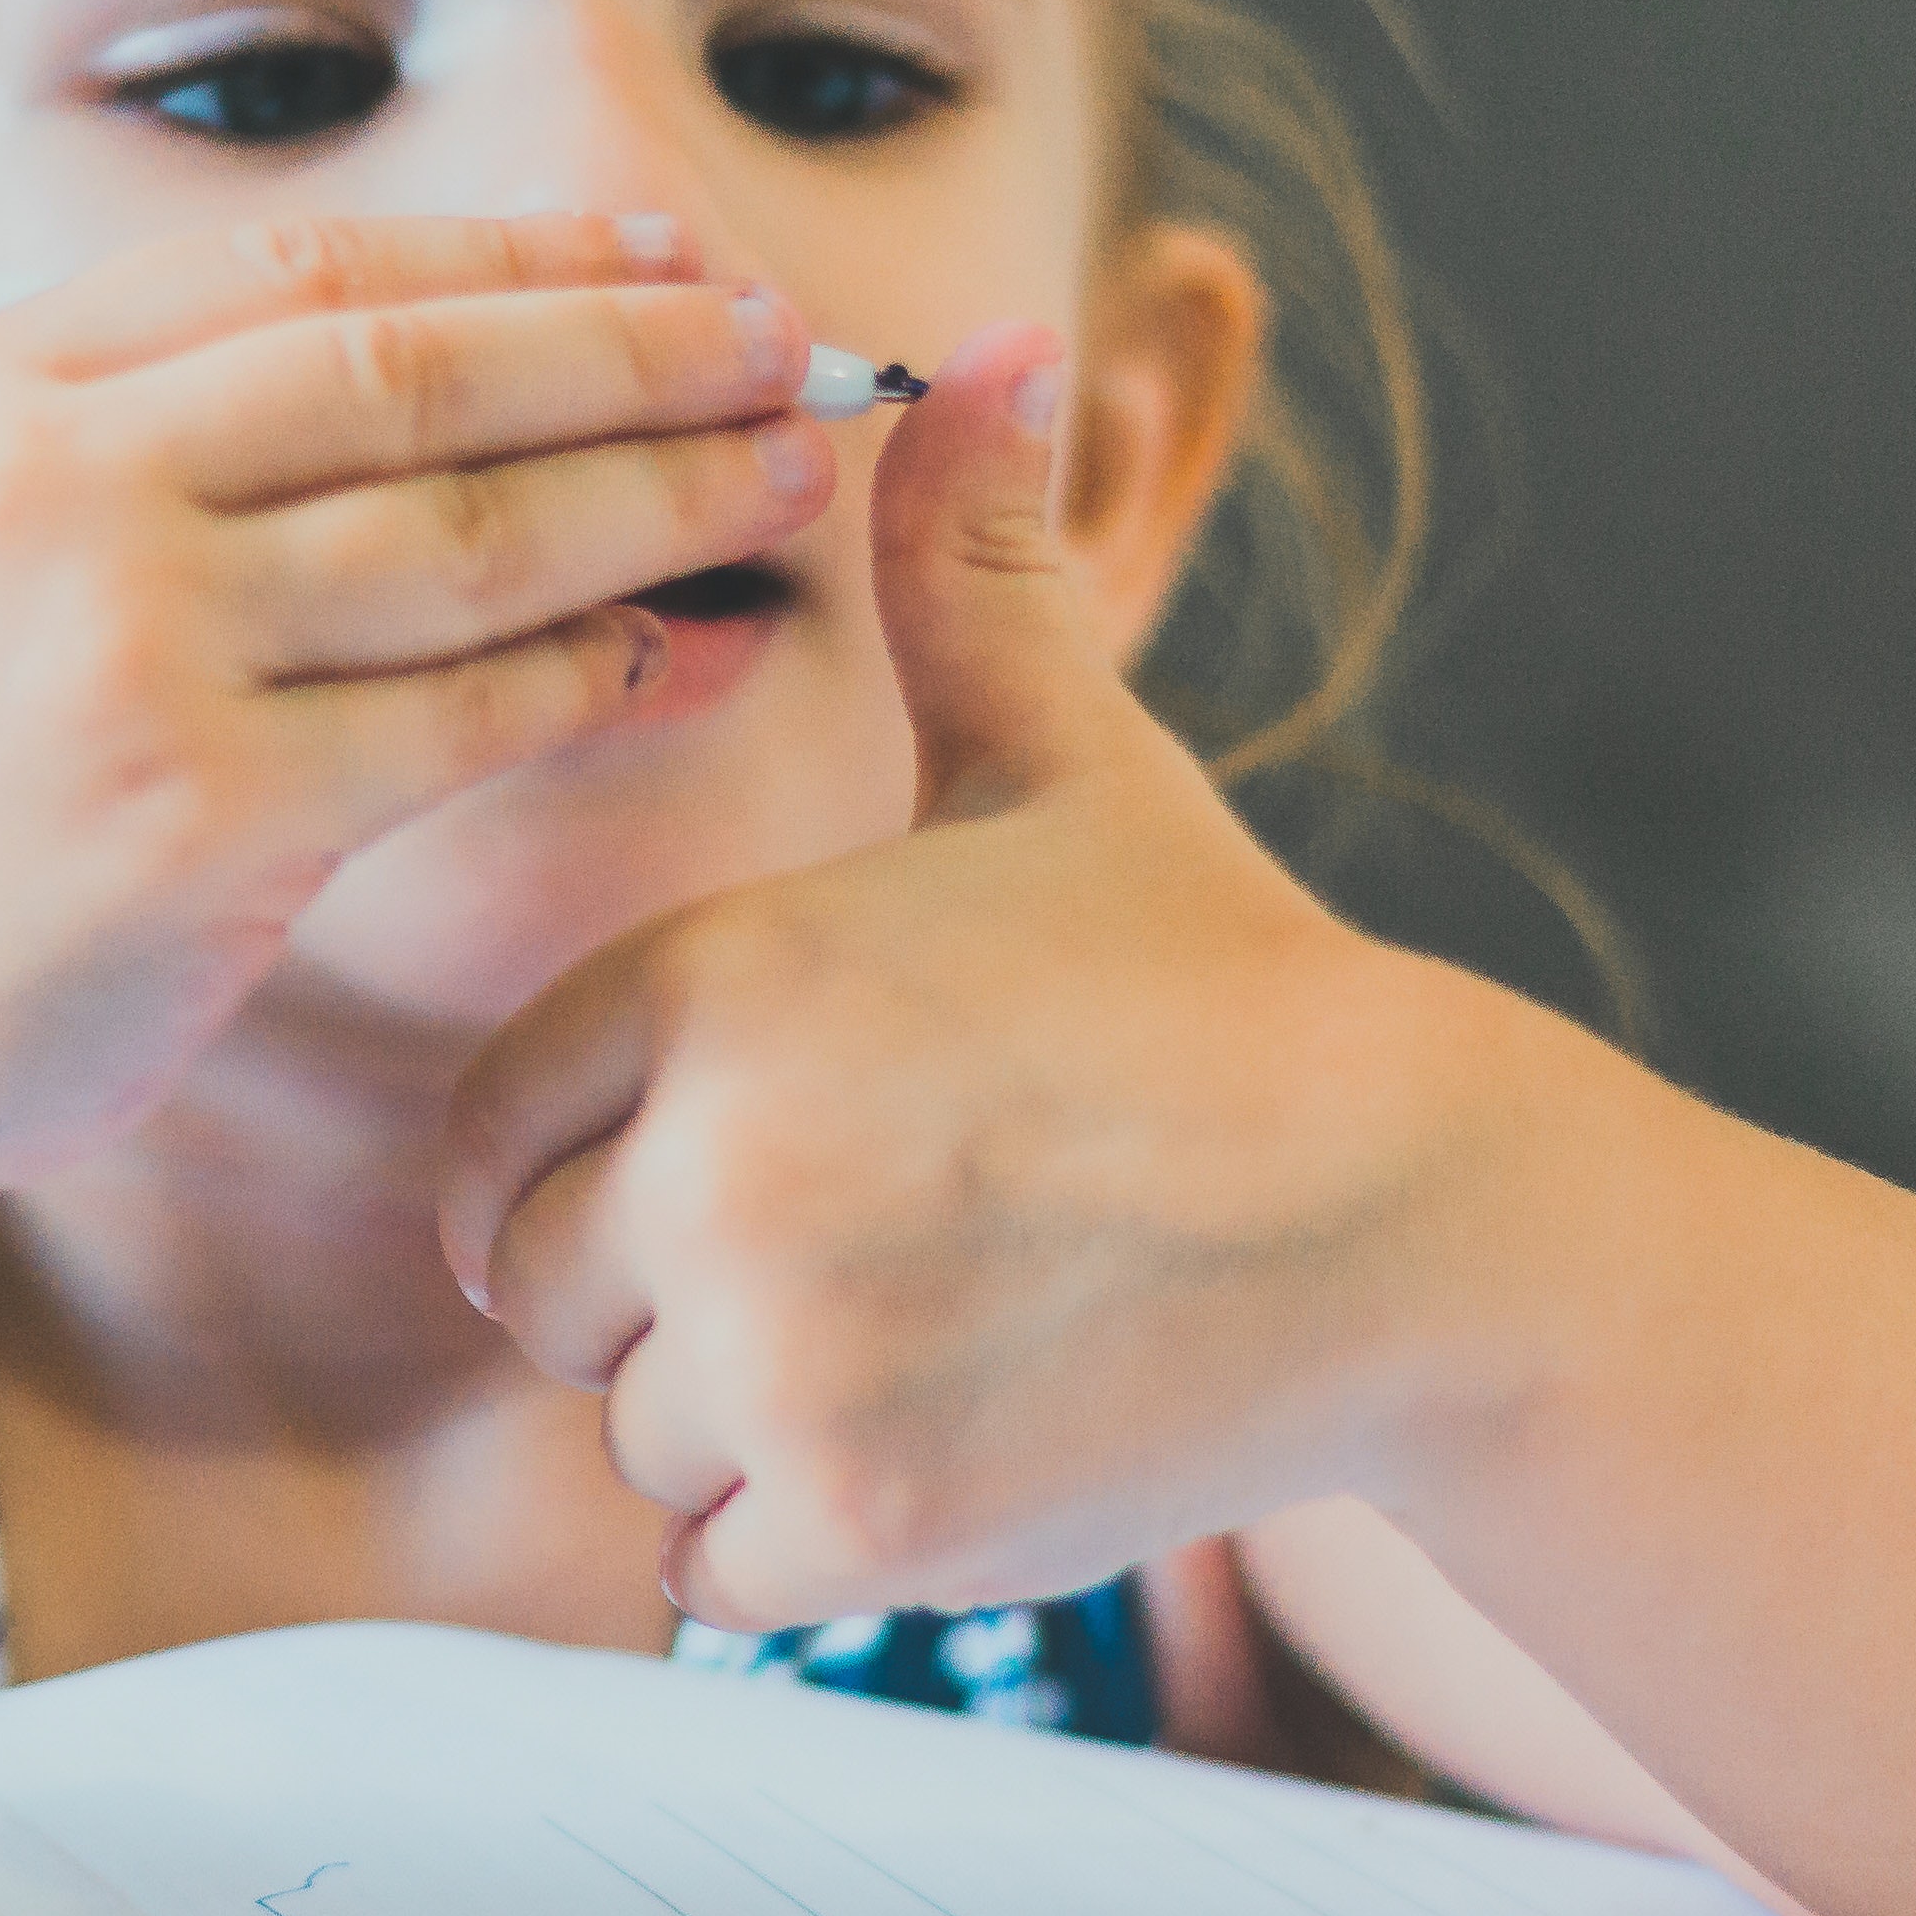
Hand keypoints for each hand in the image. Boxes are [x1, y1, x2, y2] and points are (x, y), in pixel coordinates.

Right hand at [0, 214, 847, 1206]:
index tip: (663, 252)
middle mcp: (49, 492)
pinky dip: (600, 678)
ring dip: (662, 498)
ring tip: (784, 478)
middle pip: (415, 375)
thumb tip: (458, 350)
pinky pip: (462, 720)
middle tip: (788, 348)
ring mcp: (123, 654)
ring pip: (468, 539)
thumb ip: (158, 435)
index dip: (517, 252)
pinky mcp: (200, 819)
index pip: (308, 273)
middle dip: (637, 350)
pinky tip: (688, 655)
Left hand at [436, 321, 1563, 1630]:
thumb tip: (982, 345)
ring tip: (938, 1333)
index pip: (496, 1140)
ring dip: (749, 1426)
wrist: (1419, 1215)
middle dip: (666, 1305)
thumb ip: (964, 580)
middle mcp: (714, 1156)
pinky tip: (953, 1442)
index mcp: (710, 975)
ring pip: (633, 1438)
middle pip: (546, 1303)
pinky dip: (807, 1544)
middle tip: (869, 1257)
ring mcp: (783, 1346)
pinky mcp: (858, 1510)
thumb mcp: (1067, 767)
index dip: (597, 1166)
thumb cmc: (1219, 988)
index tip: (742, 1165)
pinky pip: (713, 1570)